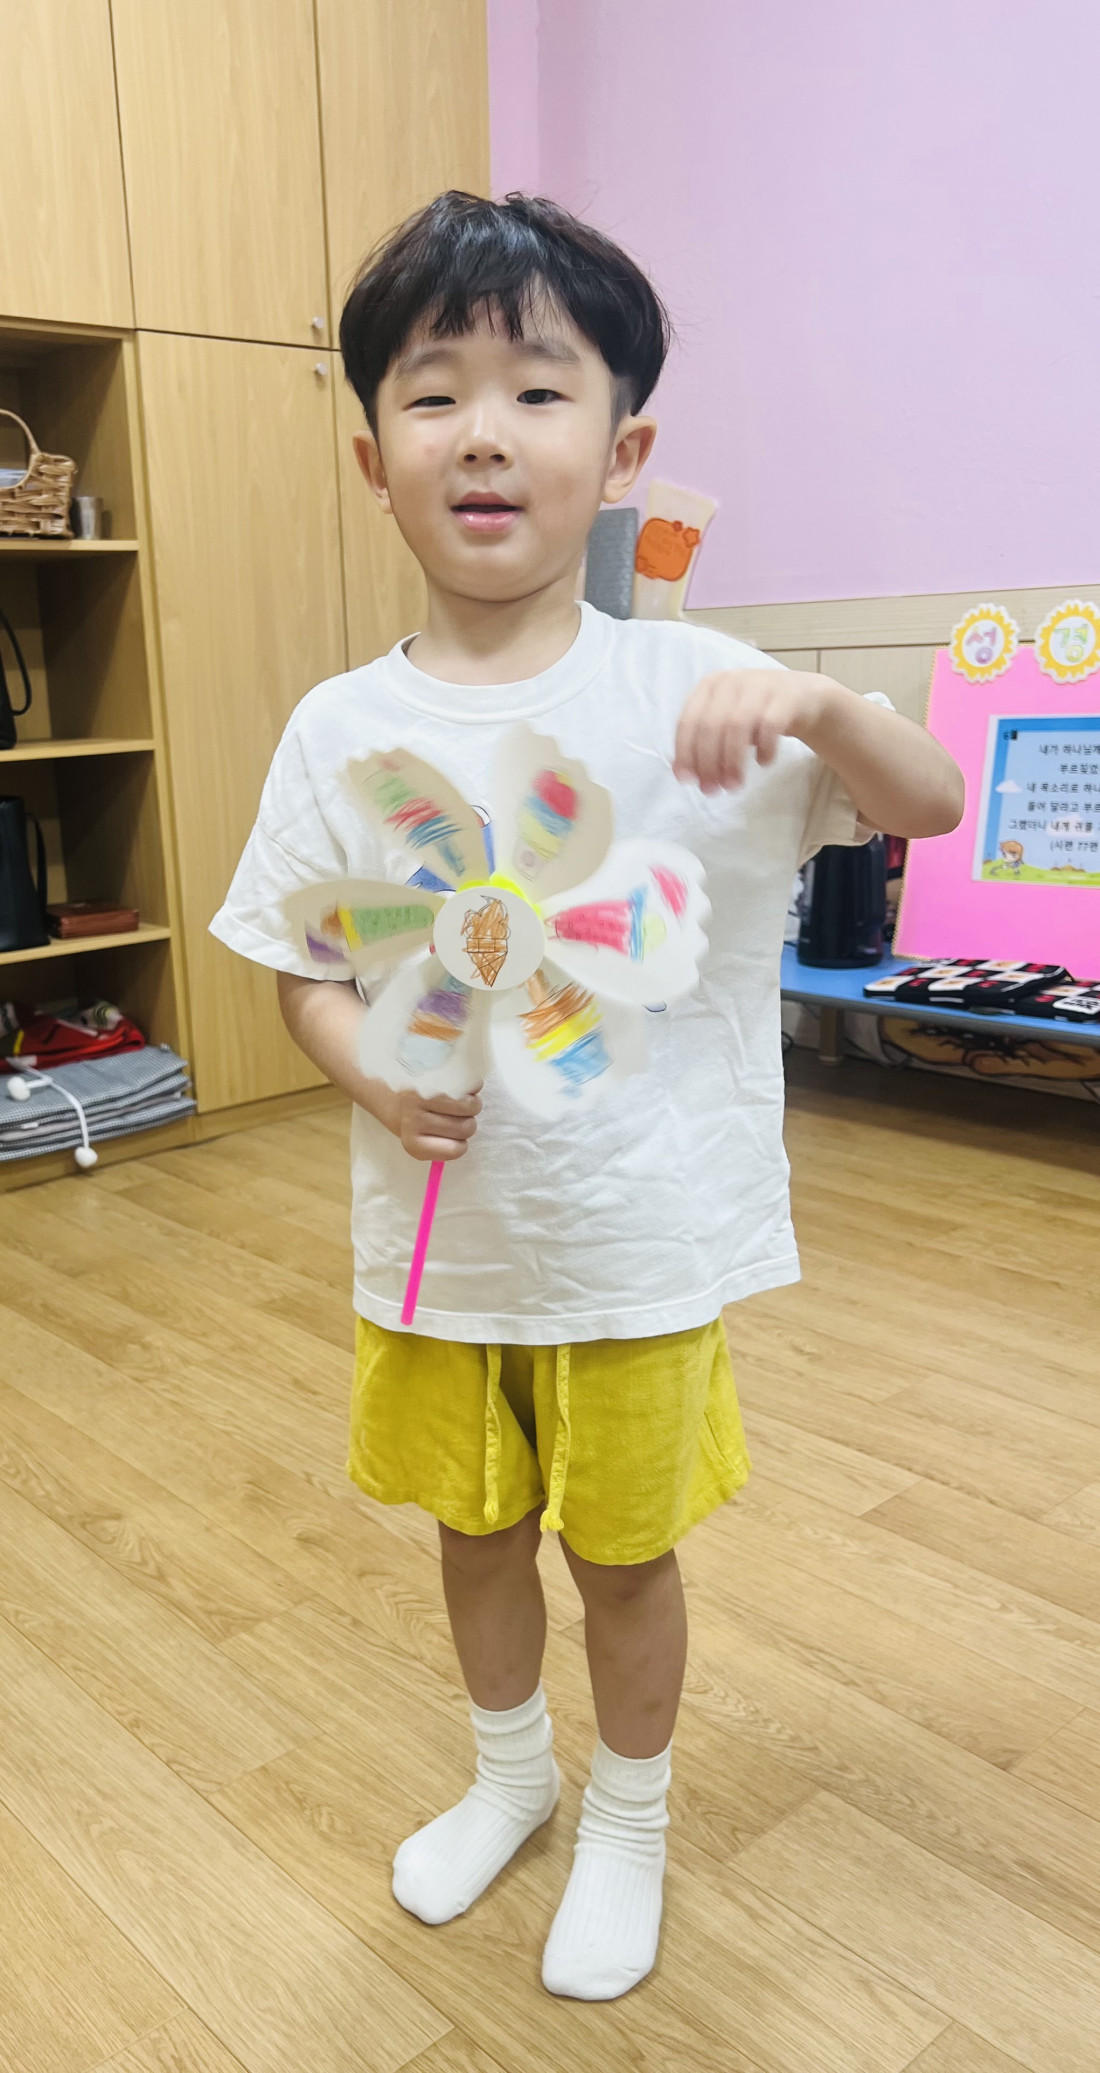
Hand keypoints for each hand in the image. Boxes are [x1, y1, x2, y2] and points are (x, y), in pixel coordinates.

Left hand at [386, 1083, 482, 1160]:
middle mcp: (415, 1120)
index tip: (450, 1135)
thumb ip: (441, 1148)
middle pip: (467, 1128)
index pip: (456, 1150)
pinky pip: (471, 1086)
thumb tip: (459, 1144)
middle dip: (467, 1121)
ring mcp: (424, 1095)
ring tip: (458, 1100)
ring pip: (472, 1106)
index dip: (460, 1143)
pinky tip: (457, 1087)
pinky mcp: (432, 1075)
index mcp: (413, 1142)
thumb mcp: (422, 1141)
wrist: (390, 1088)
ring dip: (472, 1103)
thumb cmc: (413, 1117)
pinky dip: (471, 1087)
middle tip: (455, 1115)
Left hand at [673, 669, 834, 791]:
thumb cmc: (757, 714)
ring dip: (732, 761)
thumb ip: (703, 743)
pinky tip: (763, 763)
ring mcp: (759, 685)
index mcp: (709, 686)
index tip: (688, 781)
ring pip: (737, 726)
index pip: (688, 722)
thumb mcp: (726, 722)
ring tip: (734, 785)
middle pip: (711, 726)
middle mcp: (731, 681)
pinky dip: (764, 748)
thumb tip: (684, 776)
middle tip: (713, 790)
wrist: (803, 696)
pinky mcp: (786, 696)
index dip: (685, 754)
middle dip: (708, 763)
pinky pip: (770, 725)